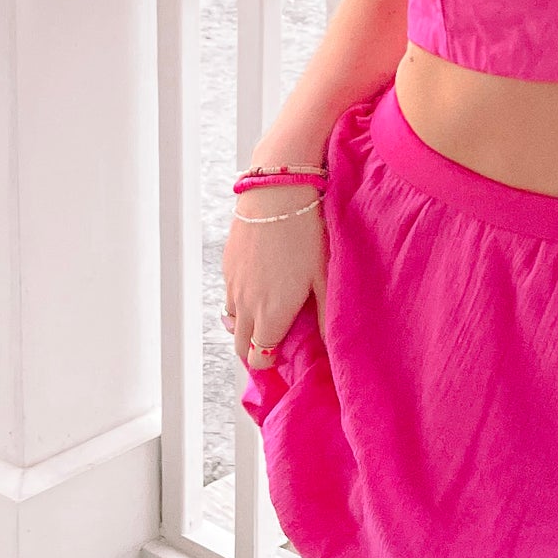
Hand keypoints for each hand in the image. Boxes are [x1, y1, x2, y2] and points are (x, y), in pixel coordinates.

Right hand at [222, 188, 325, 373]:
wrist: (276, 195)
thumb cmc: (306, 236)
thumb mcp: (323, 279)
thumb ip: (326, 318)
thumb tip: (331, 348)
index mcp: (270, 316)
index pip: (260, 359)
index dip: (272, 362)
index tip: (288, 352)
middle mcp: (245, 306)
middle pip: (240, 346)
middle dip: (256, 349)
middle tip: (278, 339)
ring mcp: (232, 285)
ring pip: (232, 320)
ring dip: (247, 324)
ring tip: (270, 310)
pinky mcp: (227, 265)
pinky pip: (229, 295)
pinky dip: (240, 300)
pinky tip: (261, 284)